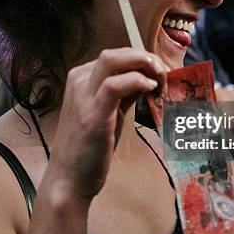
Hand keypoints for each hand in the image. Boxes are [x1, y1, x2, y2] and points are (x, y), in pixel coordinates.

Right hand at [46, 48, 166, 200]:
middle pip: (115, 54)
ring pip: (112, 60)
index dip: (142, 60)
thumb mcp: (109, 112)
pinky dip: (137, 81)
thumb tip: (147, 79)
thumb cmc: (89, 148)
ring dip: (143, 65)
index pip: (116, 57)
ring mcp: (83, 97)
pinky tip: (151, 90)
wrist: (69, 179)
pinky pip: (114, 85)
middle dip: (145, 58)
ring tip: (161, 80)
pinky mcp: (92, 115)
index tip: (161, 74)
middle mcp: (79, 82)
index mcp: (82, 79)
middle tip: (165, 74)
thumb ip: (125, 93)